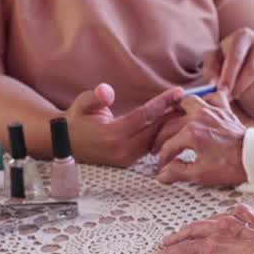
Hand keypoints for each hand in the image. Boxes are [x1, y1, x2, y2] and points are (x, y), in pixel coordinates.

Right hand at [65, 83, 183, 166]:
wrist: (66, 143)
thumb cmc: (76, 121)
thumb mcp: (82, 104)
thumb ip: (95, 97)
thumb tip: (105, 91)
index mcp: (112, 134)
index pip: (144, 116)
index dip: (163, 103)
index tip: (178, 92)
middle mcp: (122, 149)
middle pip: (156, 128)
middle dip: (172, 113)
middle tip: (188, 99)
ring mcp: (127, 158)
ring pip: (156, 138)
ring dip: (170, 123)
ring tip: (183, 108)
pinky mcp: (130, 161)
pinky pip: (151, 144)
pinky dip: (162, 132)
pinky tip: (171, 120)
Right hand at [154, 92, 248, 185]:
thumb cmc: (231, 165)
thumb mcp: (200, 174)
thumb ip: (177, 172)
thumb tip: (162, 174)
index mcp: (191, 133)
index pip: (168, 146)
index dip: (162, 159)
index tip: (162, 167)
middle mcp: (199, 117)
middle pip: (171, 124)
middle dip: (162, 139)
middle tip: (159, 149)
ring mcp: (212, 111)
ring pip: (188, 101)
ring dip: (178, 111)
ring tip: (172, 121)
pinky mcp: (224, 110)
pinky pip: (213, 97)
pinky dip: (206, 101)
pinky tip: (202, 109)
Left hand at [155, 203, 253, 253]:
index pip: (244, 216)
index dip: (232, 220)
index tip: (227, 221)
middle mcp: (244, 221)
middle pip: (215, 220)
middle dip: (200, 226)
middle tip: (186, 231)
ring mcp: (228, 231)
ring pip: (196, 231)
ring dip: (179, 238)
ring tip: (166, 244)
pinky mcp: (215, 246)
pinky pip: (187, 248)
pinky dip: (172, 253)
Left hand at [204, 28, 253, 101]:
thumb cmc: (228, 55)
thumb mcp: (216, 57)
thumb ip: (211, 69)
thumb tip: (214, 85)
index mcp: (242, 36)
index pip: (237, 58)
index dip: (228, 76)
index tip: (221, 91)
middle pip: (252, 70)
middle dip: (239, 87)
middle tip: (229, 96)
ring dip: (247, 92)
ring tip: (237, 93)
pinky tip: (248, 89)